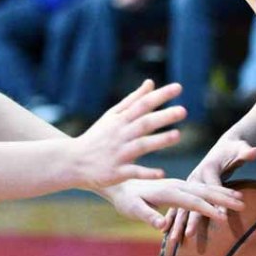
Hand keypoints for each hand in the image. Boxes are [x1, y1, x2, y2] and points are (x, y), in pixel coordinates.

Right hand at [70, 79, 187, 190]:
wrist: (72, 161)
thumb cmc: (97, 137)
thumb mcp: (112, 115)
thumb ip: (133, 100)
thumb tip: (151, 82)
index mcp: (120, 120)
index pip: (143, 104)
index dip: (160, 96)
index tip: (179, 87)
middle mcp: (120, 135)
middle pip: (144, 123)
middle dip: (163, 117)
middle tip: (183, 111)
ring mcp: (119, 154)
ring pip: (141, 146)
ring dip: (159, 141)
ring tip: (177, 135)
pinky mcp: (117, 172)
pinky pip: (133, 172)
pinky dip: (147, 173)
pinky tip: (162, 173)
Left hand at [102, 177, 243, 229]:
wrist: (120, 181)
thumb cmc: (125, 199)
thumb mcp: (132, 208)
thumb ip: (147, 216)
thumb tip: (161, 225)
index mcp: (168, 191)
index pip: (192, 202)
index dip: (208, 210)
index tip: (224, 217)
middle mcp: (177, 185)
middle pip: (205, 191)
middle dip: (225, 198)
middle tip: (243, 205)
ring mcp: (180, 185)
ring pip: (206, 188)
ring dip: (224, 193)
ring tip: (241, 199)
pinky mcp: (180, 187)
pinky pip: (201, 189)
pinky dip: (216, 192)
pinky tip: (225, 195)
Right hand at [168, 135, 255, 241]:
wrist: (224, 146)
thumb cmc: (233, 149)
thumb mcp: (241, 148)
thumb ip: (247, 152)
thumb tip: (255, 151)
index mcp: (208, 168)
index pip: (213, 187)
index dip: (217, 202)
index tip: (222, 218)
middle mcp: (195, 177)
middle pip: (196, 199)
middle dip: (195, 218)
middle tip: (190, 235)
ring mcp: (188, 184)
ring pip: (183, 206)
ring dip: (180, 223)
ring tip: (177, 239)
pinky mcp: (185, 190)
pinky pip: (179, 207)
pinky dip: (174, 221)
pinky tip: (169, 235)